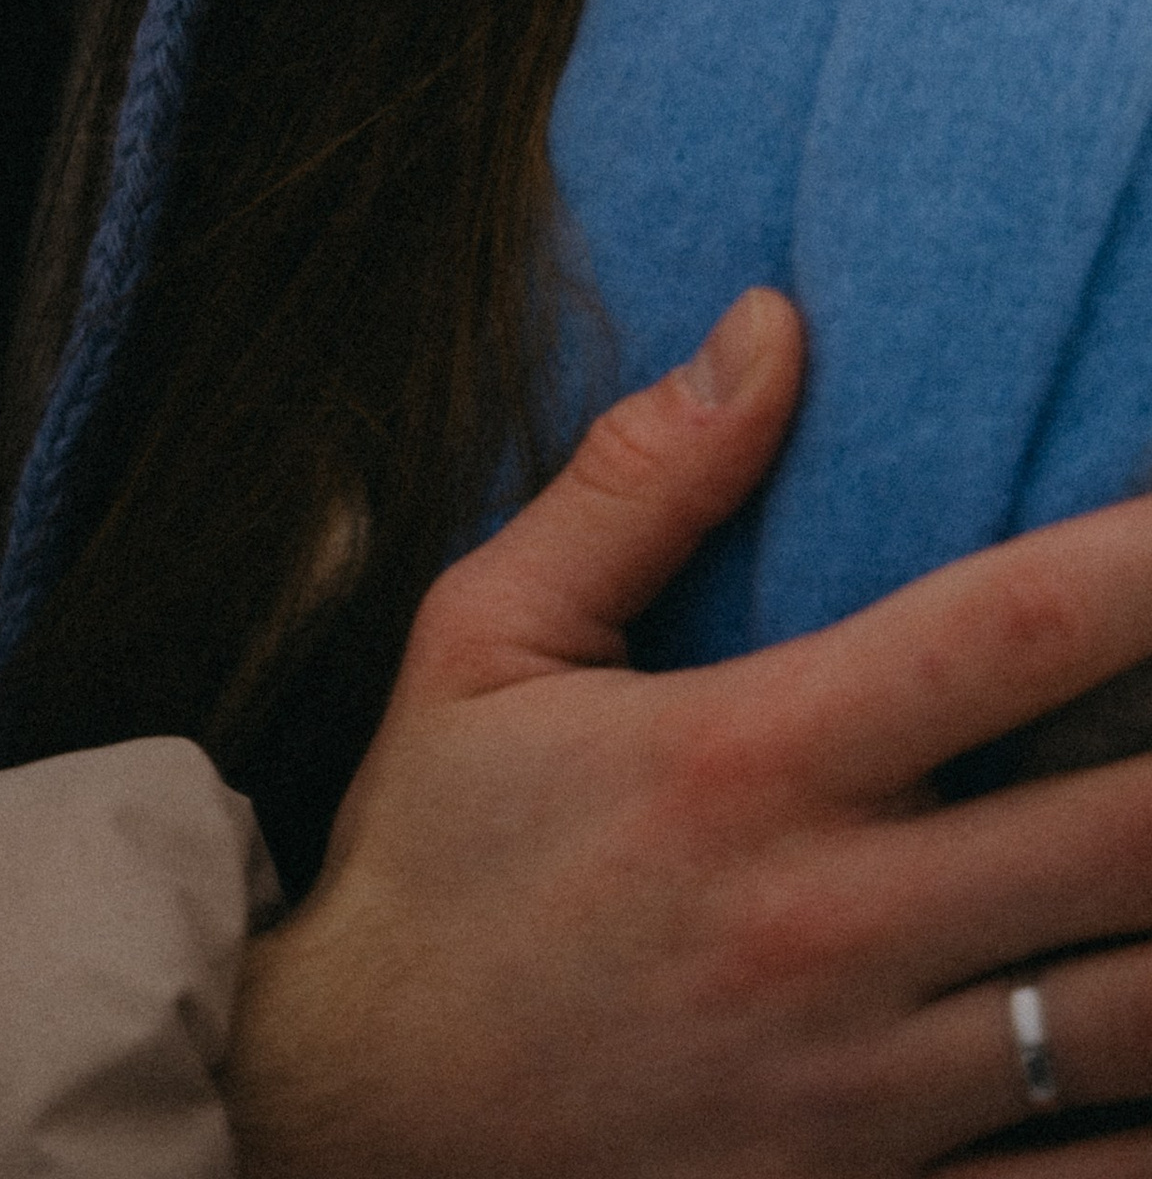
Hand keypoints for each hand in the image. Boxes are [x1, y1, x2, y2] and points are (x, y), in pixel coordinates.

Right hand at [230, 289, 1151, 1173]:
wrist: (350, 1130)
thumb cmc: (431, 864)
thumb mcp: (487, 639)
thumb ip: (640, 483)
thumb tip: (773, 324)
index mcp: (747, 761)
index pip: (1008, 634)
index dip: (1149, 565)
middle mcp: (832, 924)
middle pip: (1130, 829)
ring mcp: (871, 1091)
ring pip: (1140, 1013)